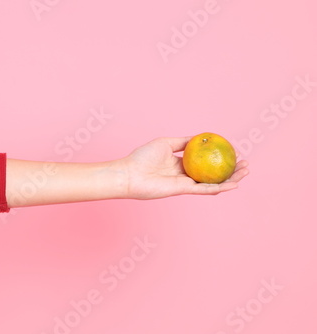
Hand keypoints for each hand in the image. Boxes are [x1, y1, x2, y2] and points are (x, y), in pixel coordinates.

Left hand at [119, 136, 248, 199]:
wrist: (129, 173)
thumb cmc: (143, 156)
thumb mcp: (165, 142)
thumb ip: (182, 141)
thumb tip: (199, 137)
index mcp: (180, 163)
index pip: (204, 161)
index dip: (219, 157)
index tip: (233, 151)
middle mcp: (185, 174)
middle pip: (213, 173)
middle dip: (231, 169)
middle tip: (245, 164)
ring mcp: (185, 183)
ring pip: (213, 183)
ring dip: (231, 179)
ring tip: (246, 172)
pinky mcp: (183, 190)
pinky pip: (205, 189)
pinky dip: (220, 187)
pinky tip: (233, 184)